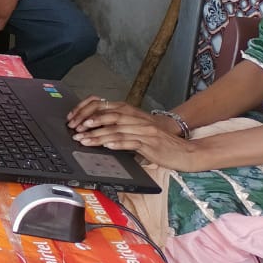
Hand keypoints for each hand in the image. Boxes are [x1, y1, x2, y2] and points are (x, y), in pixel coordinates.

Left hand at [67, 96, 195, 168]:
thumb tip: (100, 135)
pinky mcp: (151, 144)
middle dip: (91, 124)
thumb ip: (123, 131)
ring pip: (117, 130)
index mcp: (135, 116)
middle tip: (76, 130)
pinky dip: (118, 143)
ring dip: (98, 136)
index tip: (76, 121)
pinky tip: (107, 145)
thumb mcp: (140, 134)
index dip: (91, 114)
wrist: (186, 152)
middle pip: (110, 118)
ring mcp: (145, 132)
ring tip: (84, 140)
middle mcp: (139, 121)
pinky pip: (132, 142)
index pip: (108, 110)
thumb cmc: (162, 145)